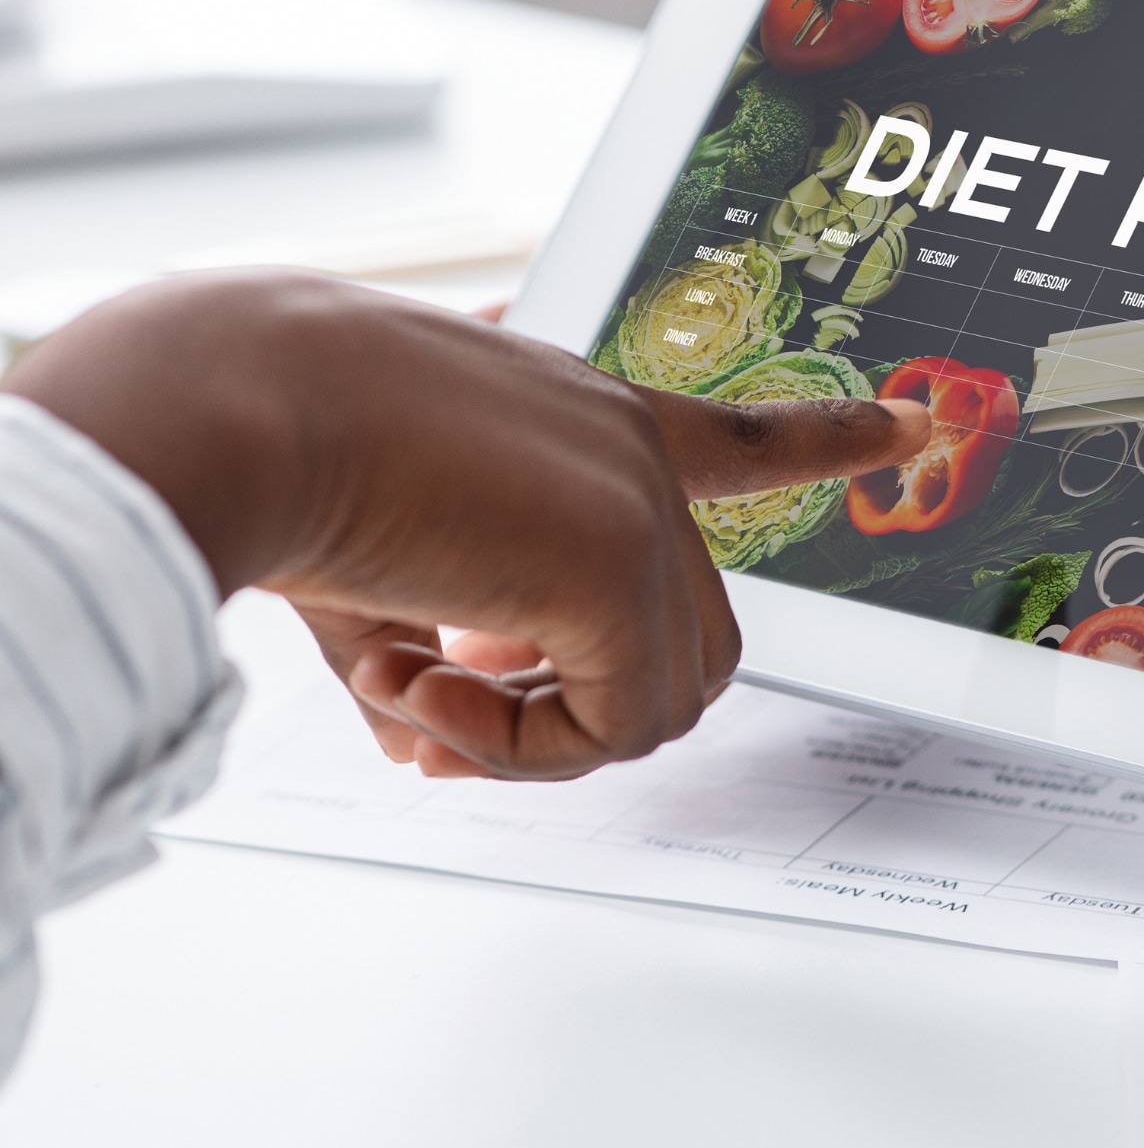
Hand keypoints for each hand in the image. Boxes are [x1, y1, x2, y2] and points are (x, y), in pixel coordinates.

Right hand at [1, 274, 926, 779]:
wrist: (229, 400)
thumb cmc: (272, 446)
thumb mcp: (369, 558)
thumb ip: (429, 647)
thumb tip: (434, 735)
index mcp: (587, 421)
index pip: (736, 437)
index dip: (825, 438)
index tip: (912, 424)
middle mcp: (631, 453)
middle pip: (684, 639)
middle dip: (573, 707)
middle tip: (445, 700)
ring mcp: (637, 503)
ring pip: (659, 699)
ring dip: (529, 735)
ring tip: (411, 688)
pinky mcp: (617, 560)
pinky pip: (611, 730)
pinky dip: (515, 747)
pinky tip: (416, 687)